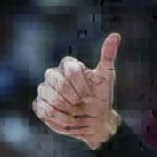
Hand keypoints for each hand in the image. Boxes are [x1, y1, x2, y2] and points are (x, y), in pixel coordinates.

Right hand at [33, 33, 121, 149]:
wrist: (97, 121)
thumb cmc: (101, 97)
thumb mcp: (107, 77)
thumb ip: (108, 56)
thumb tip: (116, 35)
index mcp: (69, 66)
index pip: (70, 68)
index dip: (80, 84)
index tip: (89, 94)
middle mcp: (54, 75)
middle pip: (52, 76)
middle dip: (69, 94)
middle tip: (80, 103)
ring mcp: (45, 90)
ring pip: (44, 92)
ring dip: (64, 107)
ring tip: (76, 113)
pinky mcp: (41, 105)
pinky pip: (43, 109)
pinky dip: (58, 117)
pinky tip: (69, 120)